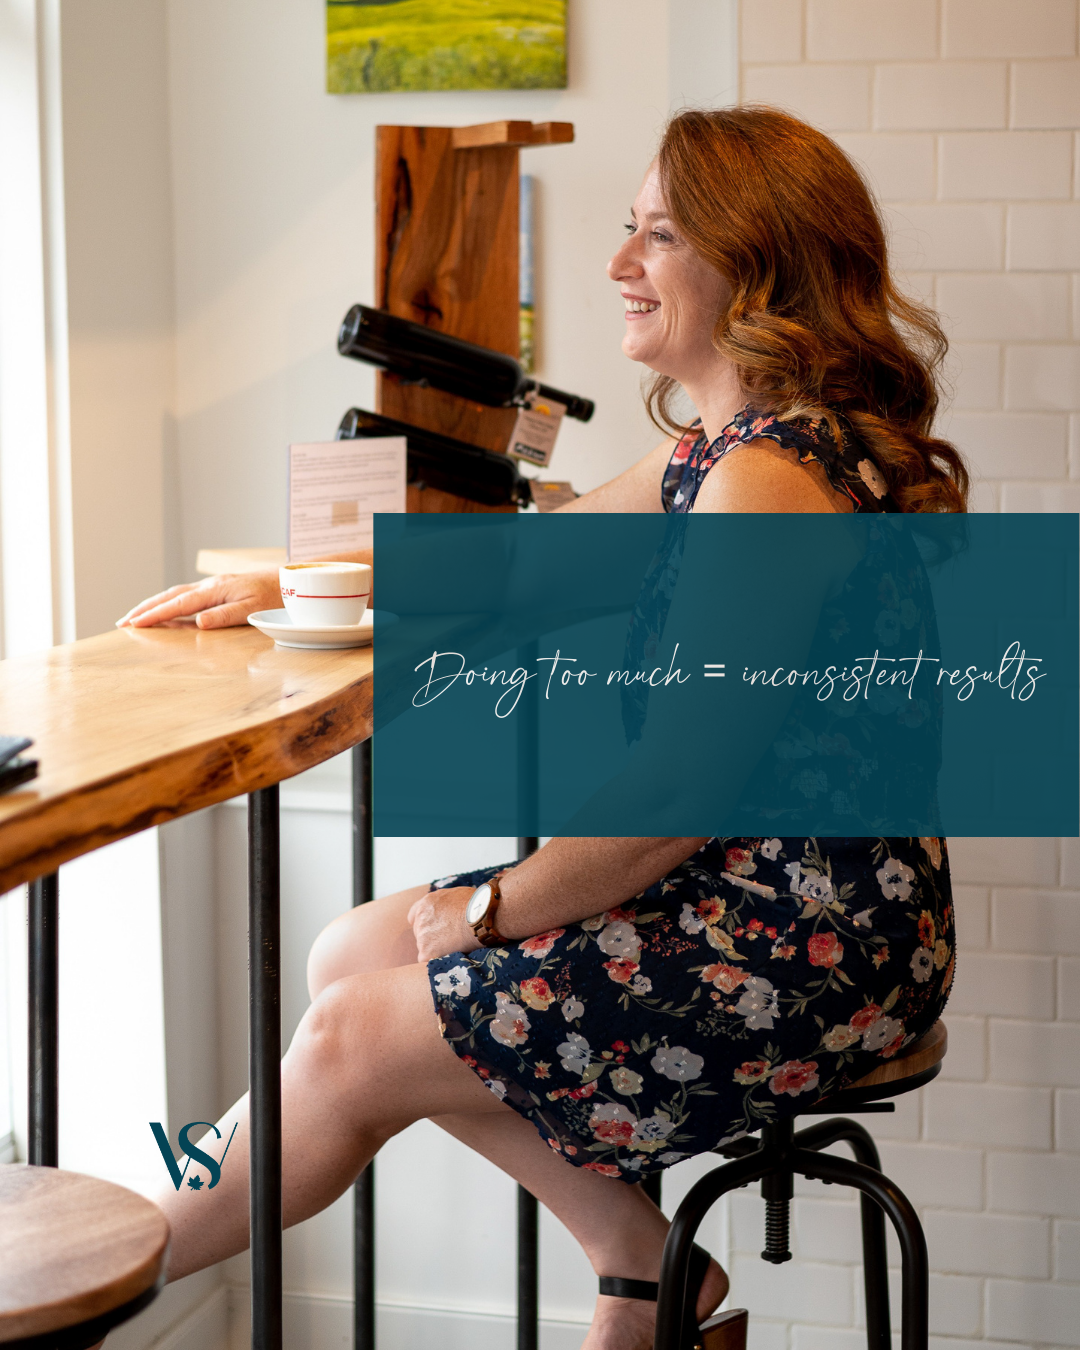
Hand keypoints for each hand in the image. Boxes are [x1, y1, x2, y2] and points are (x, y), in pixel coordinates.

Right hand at [116, 570, 280, 629]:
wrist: (291, 578)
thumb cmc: (275, 595)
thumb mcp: (253, 608)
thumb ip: (225, 615)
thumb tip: (197, 622)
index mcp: (215, 590)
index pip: (178, 605)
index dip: (154, 615)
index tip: (134, 624)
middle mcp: (210, 586)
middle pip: (169, 596)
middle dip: (144, 609)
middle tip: (122, 622)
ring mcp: (212, 586)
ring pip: (175, 594)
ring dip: (154, 604)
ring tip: (135, 617)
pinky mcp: (217, 589)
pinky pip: (186, 595)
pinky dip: (169, 602)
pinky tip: (164, 610)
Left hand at [407, 887, 480, 962]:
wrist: (480, 918)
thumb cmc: (477, 905)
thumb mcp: (456, 894)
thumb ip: (445, 902)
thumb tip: (451, 907)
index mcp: (427, 903)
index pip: (414, 916)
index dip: (425, 923)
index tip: (434, 928)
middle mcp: (420, 918)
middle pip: (419, 933)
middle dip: (431, 937)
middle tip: (448, 939)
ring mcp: (422, 936)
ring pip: (424, 947)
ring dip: (436, 949)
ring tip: (454, 947)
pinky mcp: (427, 951)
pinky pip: (427, 960)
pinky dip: (437, 960)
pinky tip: (449, 956)